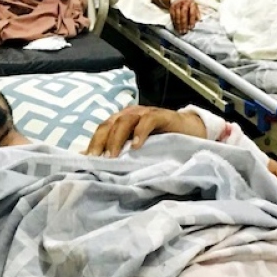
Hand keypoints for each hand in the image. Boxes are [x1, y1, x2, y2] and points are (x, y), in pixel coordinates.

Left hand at [85, 105, 206, 157]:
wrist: (190, 130)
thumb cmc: (160, 141)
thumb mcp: (136, 148)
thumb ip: (118, 153)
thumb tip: (93, 163)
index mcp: (121, 121)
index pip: (102, 129)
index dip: (92, 144)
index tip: (85, 162)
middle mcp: (130, 114)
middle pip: (109, 124)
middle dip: (100, 142)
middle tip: (96, 160)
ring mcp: (145, 113)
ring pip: (125, 121)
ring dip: (116, 139)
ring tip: (112, 156)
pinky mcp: (161, 116)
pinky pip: (148, 121)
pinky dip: (140, 132)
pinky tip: (137, 146)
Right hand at [170, 0, 200, 33]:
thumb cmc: (189, 4)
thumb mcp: (195, 6)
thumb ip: (197, 13)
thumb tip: (199, 21)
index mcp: (191, 3)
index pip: (191, 13)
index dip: (191, 20)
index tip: (191, 27)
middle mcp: (183, 4)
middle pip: (183, 15)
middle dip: (184, 24)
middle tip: (184, 31)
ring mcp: (176, 6)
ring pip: (177, 16)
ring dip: (178, 25)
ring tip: (180, 31)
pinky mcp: (171, 8)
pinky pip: (172, 17)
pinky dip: (174, 23)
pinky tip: (176, 28)